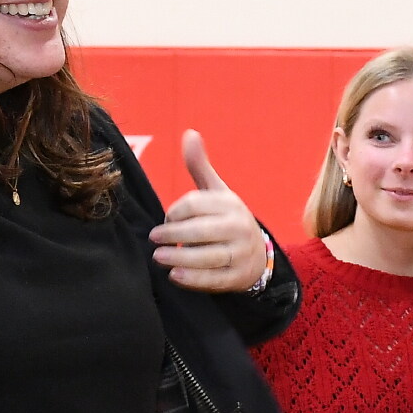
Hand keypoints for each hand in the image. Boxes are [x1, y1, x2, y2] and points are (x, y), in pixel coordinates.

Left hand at [149, 130, 267, 291]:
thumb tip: (190, 133)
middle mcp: (239, 227)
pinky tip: (175, 276)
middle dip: (173, 234)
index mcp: (230, 204)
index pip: (196, 205)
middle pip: (201, 230)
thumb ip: (199, 166)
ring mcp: (241, 254)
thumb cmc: (227, 220)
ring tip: (158, 258)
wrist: (257, 255)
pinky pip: (214, 279)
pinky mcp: (238, 276)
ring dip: (180, 258)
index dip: (175, 212)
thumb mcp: (217, 192)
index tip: (166, 219)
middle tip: (154, 239)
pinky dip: (193, 279)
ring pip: (208, 256)